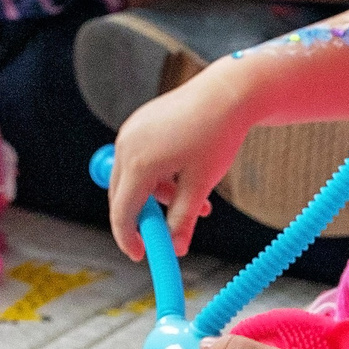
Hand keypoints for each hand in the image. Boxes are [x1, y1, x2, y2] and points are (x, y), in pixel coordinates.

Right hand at [105, 63, 254, 260]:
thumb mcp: (201, 184)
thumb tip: (175, 249)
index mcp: (139, 163)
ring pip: (132, 178)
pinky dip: (155, 177)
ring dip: (155, 198)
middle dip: (144, 218)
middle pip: (122, 196)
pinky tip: (184, 177)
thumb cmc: (217, 136)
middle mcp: (126, 146)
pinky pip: (138, 160)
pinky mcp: (138, 125)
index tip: (140, 256)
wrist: (227, 93)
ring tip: (195, 204)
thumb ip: (183, 219)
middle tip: (168, 234)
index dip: (129, 238)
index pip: (122, 211)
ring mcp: (130, 132)